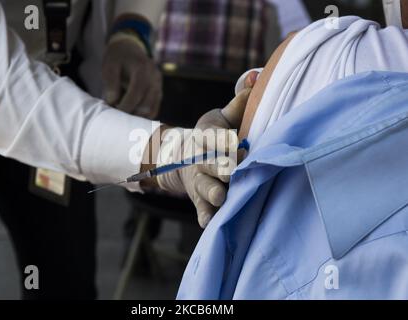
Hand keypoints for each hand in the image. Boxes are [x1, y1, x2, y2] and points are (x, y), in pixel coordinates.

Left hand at [102, 33, 161, 118]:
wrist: (129, 49)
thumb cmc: (117, 58)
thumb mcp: (109, 66)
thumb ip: (110, 83)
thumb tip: (113, 102)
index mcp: (143, 68)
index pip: (137, 93)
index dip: (126, 106)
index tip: (115, 112)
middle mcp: (155, 78)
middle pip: (146, 105)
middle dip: (131, 113)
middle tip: (117, 113)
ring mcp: (159, 86)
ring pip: (151, 110)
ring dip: (137, 116)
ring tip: (124, 112)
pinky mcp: (159, 93)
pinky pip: (153, 110)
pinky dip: (142, 115)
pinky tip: (131, 112)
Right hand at [156, 72, 257, 227]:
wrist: (183, 160)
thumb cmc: (210, 139)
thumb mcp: (220, 119)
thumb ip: (239, 102)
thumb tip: (258, 77)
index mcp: (206, 138)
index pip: (215, 139)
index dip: (226, 143)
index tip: (239, 146)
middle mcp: (201, 160)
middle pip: (209, 164)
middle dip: (220, 167)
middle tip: (231, 172)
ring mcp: (199, 182)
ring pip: (204, 187)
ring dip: (212, 192)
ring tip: (220, 197)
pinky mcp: (199, 199)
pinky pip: (200, 209)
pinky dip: (204, 215)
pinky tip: (209, 222)